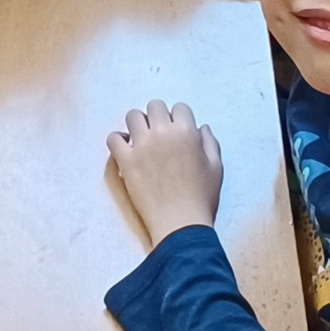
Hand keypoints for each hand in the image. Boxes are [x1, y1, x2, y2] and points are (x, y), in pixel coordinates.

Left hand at [107, 100, 223, 244]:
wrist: (181, 224)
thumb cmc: (201, 198)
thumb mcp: (216, 168)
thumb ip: (210, 143)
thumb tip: (202, 128)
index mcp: (187, 132)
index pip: (179, 108)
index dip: (179, 119)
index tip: (177, 131)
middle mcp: (163, 133)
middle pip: (154, 106)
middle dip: (158, 117)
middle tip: (159, 134)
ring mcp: (142, 145)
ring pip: (132, 116)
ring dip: (137, 125)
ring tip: (141, 139)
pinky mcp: (126, 160)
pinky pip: (113, 138)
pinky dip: (118, 140)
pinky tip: (125, 149)